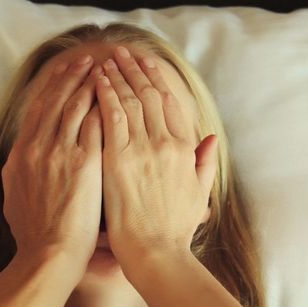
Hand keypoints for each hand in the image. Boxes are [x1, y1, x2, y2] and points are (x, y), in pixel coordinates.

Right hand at [1, 54, 103, 271]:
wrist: (47, 256)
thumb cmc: (34, 237)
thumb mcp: (14, 198)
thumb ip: (20, 175)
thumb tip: (16, 165)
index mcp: (21, 155)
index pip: (38, 110)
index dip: (52, 88)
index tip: (62, 73)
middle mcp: (37, 147)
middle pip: (57, 101)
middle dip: (72, 77)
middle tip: (85, 59)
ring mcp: (59, 153)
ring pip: (77, 106)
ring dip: (91, 83)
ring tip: (104, 67)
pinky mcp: (82, 163)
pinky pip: (96, 124)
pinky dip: (106, 106)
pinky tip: (117, 95)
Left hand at [93, 46, 218, 271]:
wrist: (156, 254)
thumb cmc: (174, 231)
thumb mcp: (199, 194)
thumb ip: (204, 164)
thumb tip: (211, 140)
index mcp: (186, 150)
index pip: (171, 104)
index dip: (157, 80)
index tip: (147, 64)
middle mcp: (167, 143)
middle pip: (149, 95)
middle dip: (134, 70)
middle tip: (122, 52)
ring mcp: (143, 149)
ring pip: (129, 100)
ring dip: (117, 76)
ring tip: (105, 60)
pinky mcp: (119, 159)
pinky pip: (111, 117)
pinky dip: (104, 95)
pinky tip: (96, 80)